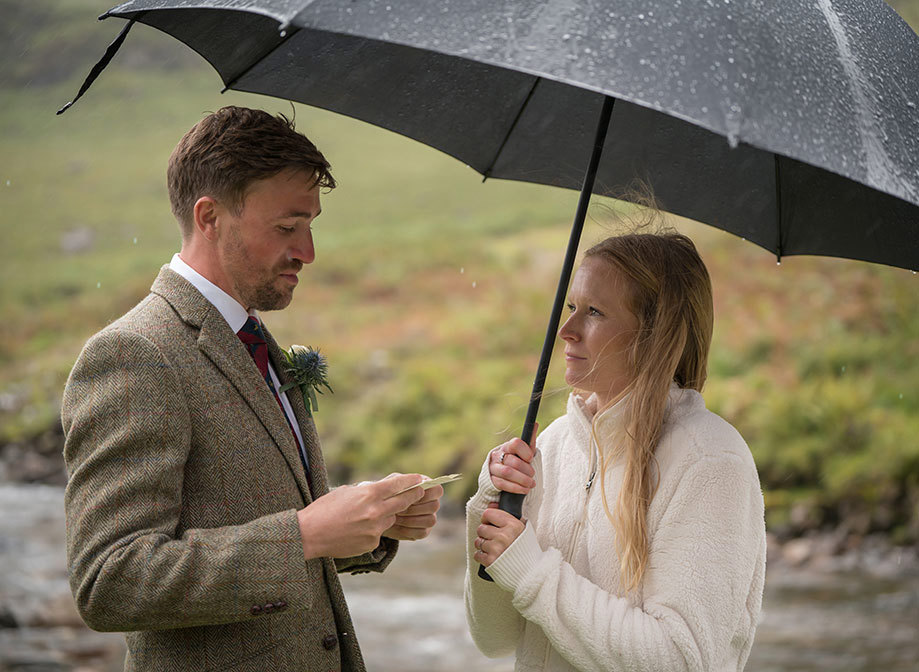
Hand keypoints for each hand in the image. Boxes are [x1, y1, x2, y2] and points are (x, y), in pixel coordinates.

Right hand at [296, 474, 424, 558]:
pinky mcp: (371, 543)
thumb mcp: (346, 492)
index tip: (420, 479)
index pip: (398, 485)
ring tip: (366, 515)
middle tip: (420, 492)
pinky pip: (379, 534)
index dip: (411, 481)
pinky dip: (372, 530)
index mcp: (368, 494)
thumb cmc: (324, 509)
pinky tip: (356, 530)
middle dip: (413, 496)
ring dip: (386, 515)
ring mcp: (375, 529)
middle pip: (403, 502)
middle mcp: (375, 512)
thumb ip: (367, 492)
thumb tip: (382, 490)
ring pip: (390, 519)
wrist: (309, 534)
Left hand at [383, 475, 443, 540]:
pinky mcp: (423, 531)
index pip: (437, 490)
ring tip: (395, 517)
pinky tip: (397, 525)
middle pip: (434, 506)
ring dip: (410, 519)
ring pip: (430, 520)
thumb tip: (417, 481)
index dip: (427, 494)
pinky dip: (408, 530)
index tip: (412, 496)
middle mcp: (432, 503)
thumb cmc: (388, 495)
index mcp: (428, 488)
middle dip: (415, 508)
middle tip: (398, 508)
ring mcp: (429, 518)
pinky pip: (422, 532)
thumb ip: (405, 481)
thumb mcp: (392, 485)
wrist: (380, 512)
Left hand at [473, 502, 524, 566]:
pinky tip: (491, 557)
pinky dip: (482, 557)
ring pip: (478, 541)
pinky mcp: (490, 561)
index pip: (487, 514)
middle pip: (481, 528)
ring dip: (483, 545)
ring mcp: (496, 549)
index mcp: (512, 525)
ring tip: (494, 549)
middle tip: (494, 538)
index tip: (492, 524)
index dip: (488, 519)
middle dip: (485, 534)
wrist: (530, 570)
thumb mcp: (520, 528)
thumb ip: (506, 515)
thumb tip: (491, 503)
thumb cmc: (524, 546)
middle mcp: (503, 536)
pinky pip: (477, 554)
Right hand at [488, 425, 536, 493]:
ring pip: (507, 473)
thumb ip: (529, 440)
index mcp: (506, 446)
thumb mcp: (524, 452)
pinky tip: (525, 490)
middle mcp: (497, 455)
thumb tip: (535, 424)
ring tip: (531, 484)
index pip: (515, 443)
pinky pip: (503, 484)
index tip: (531, 458)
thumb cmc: (517, 461)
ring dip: (522, 480)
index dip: (525, 451)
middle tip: (533, 475)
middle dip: (526, 470)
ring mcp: (493, 468)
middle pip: (513, 461)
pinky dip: (516, 488)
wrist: (503, 476)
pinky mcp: (491, 480)